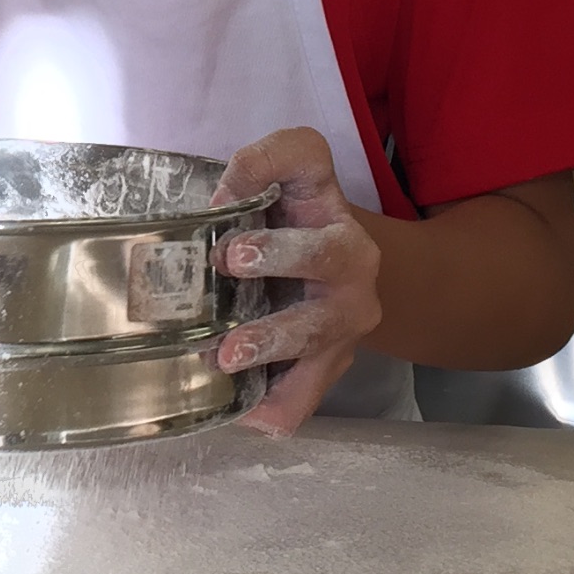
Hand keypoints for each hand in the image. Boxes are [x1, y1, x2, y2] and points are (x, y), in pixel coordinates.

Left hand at [213, 126, 381, 437]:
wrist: (338, 280)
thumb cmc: (296, 224)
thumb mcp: (286, 177)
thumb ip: (259, 164)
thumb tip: (221, 199)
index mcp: (333, 210)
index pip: (309, 171)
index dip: (263, 176)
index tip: (222, 203)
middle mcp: (352, 270)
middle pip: (326, 259)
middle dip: (278, 255)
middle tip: (226, 266)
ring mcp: (341, 328)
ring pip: (315, 338)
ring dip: (268, 344)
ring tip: (224, 355)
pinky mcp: (323, 371)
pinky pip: (302, 401)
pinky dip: (272, 409)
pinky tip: (241, 409)